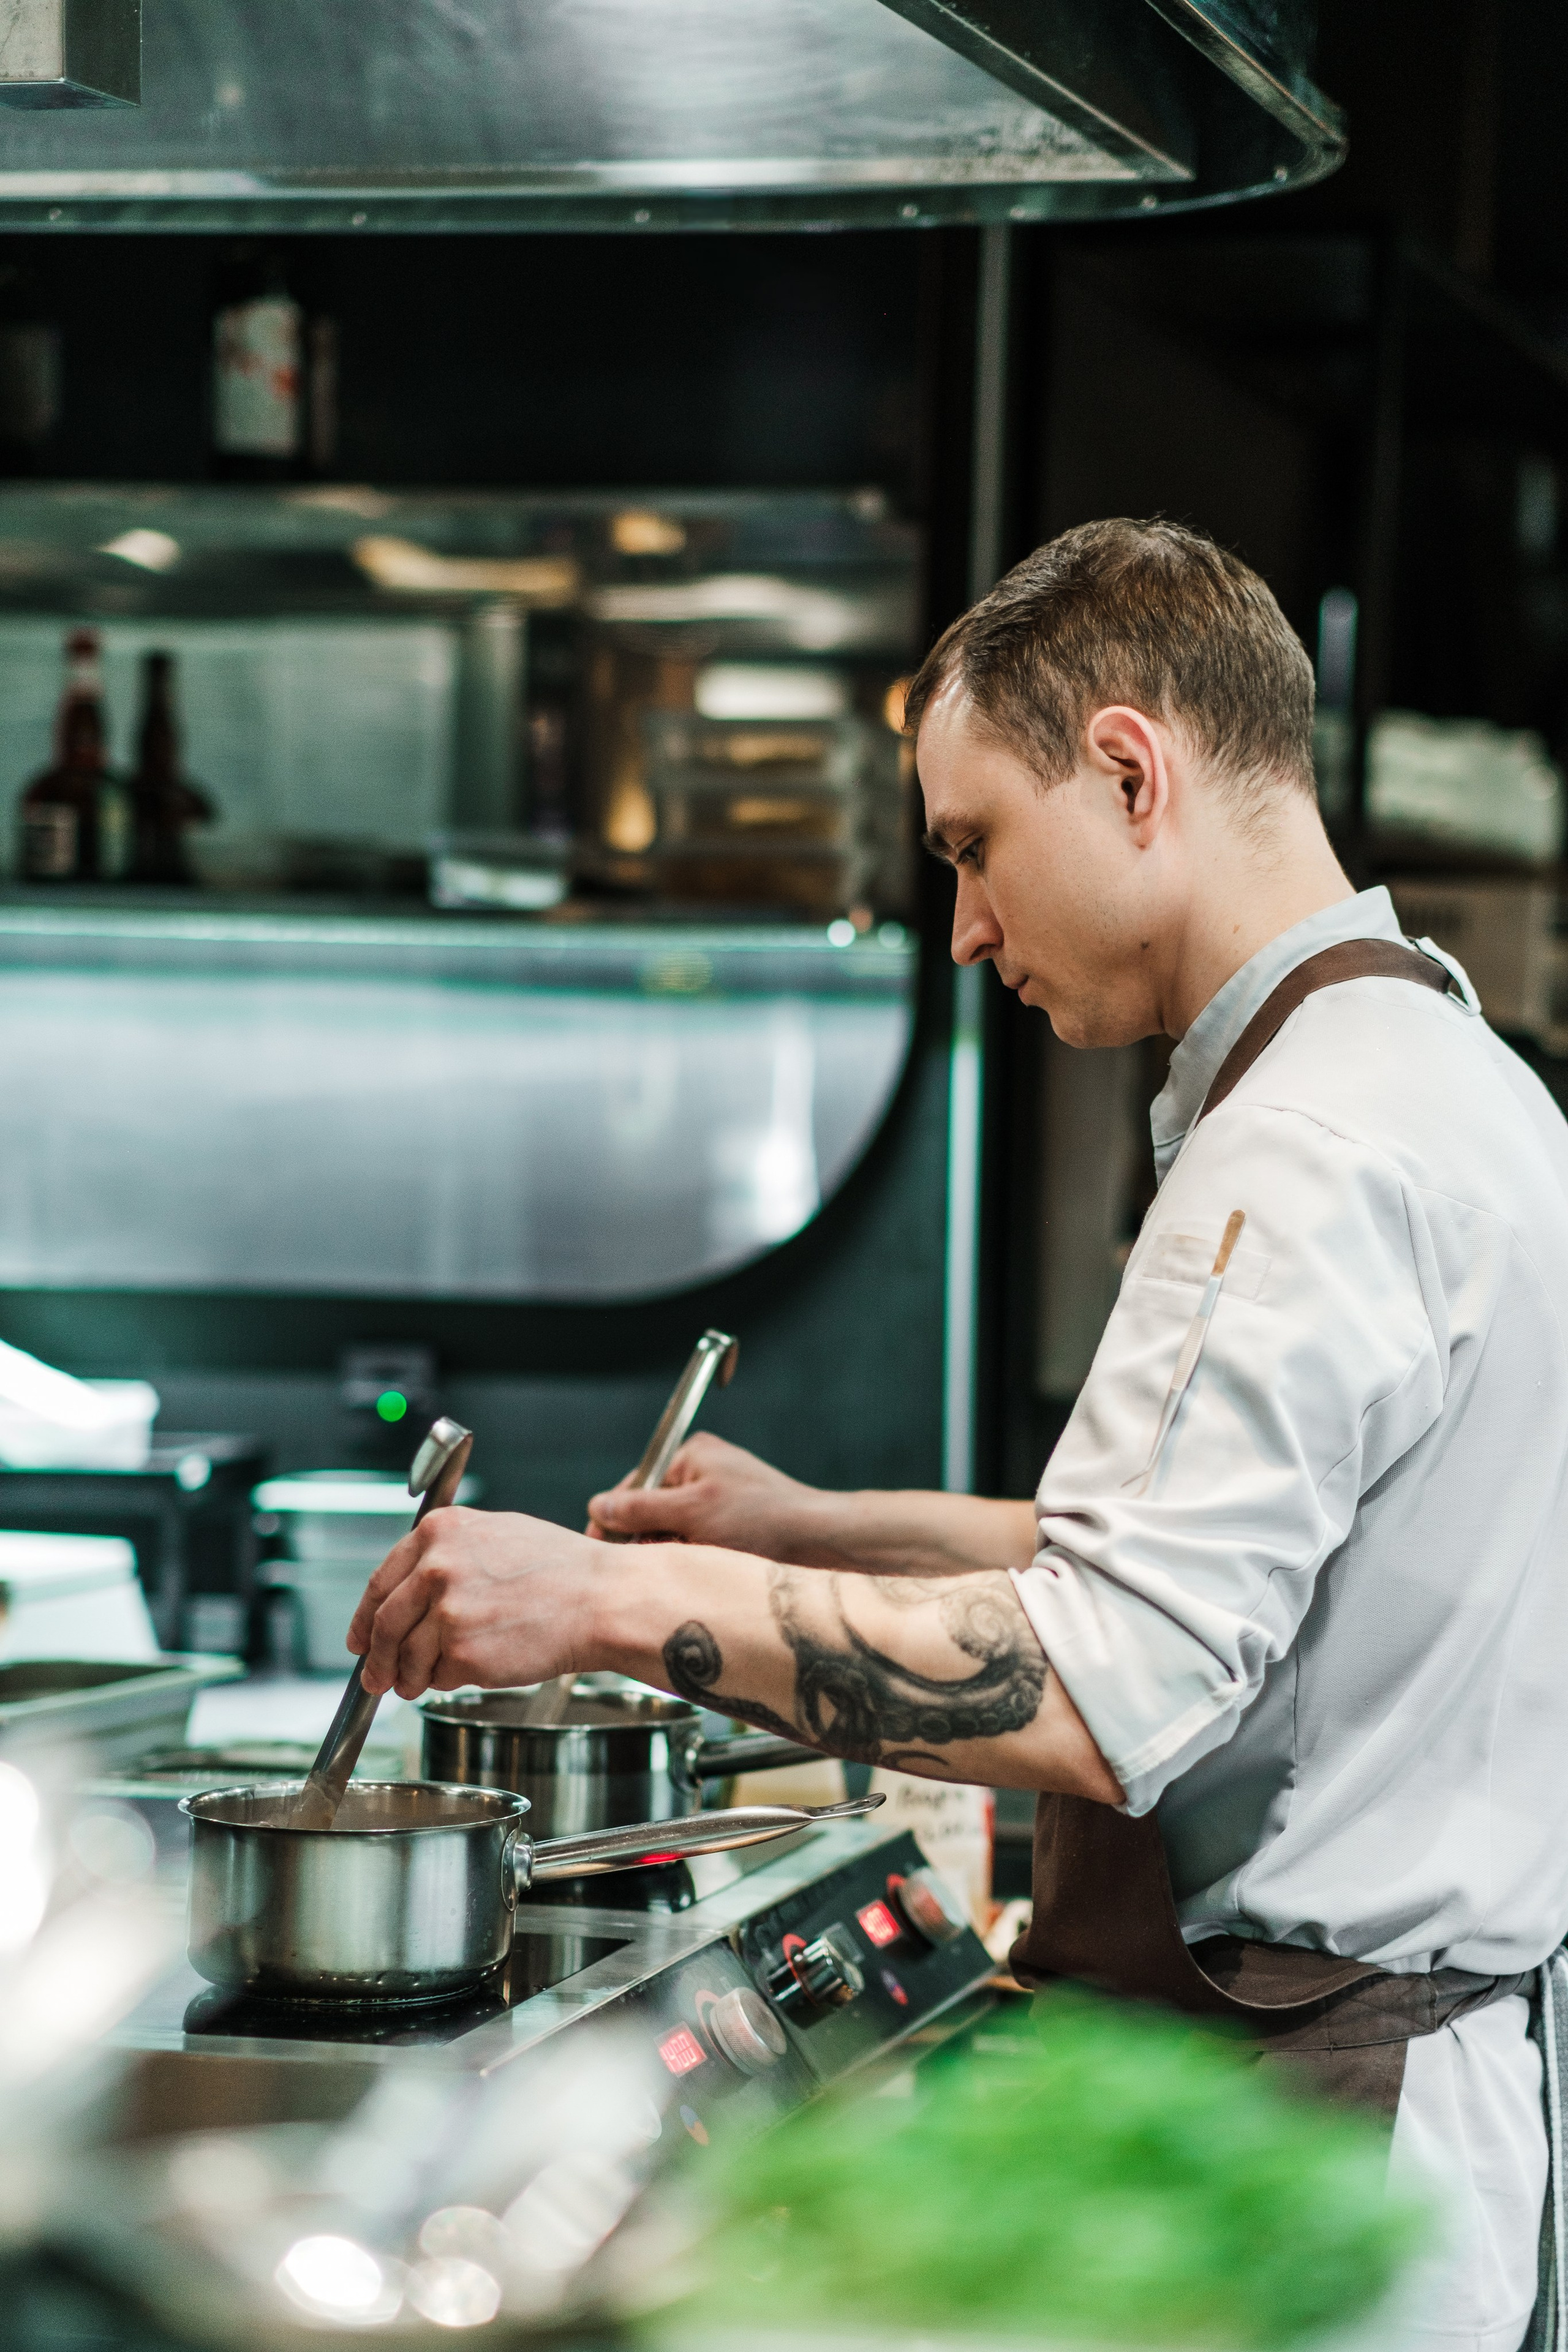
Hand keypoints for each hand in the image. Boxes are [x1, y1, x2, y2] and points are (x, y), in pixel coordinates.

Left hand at [347, 1506, 602, 1700]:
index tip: (359, 1637)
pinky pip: (437, 1677)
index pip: (381, 1581)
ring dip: (409, 1677)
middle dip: (376, 1658)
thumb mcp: (496, 1534)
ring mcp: (447, 1611)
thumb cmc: (561, 1569)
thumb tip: (412, 1591)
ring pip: (405, 1657)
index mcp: (439, 1531)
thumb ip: (448, 1554)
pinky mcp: (462, 1652)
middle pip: (383, 1624)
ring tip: (421, 1683)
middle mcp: (436, 1566)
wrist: (601, 1599)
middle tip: (377, 1676)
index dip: (363, 1617)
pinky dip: (445, 1681)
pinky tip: (470, 1671)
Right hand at [587, 1432, 830, 1558]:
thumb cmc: (763, 1518)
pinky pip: (695, 1542)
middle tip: (650, 1566)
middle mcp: (702, 1472)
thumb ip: (640, 1509)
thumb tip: (597, 1507)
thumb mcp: (692, 1512)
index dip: (614, 1521)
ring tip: (686, 1567)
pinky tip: (704, 1570)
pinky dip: (693, 1557)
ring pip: (671, 1532)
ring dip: (672, 1553)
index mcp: (690, 1455)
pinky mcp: (731, 1523)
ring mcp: (717, 1498)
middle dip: (647, 1540)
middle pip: (650, 1511)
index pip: (633, 1487)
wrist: (820, 1540)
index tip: (601, 1553)